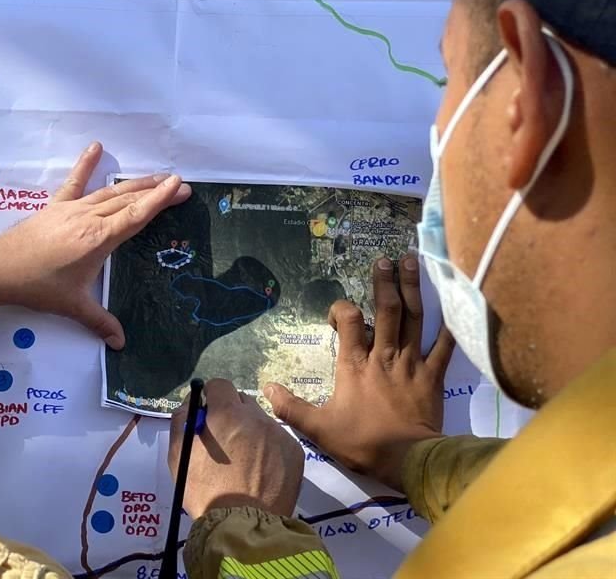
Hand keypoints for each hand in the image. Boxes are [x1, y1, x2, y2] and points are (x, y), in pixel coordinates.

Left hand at [0, 142, 190, 348]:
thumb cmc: (38, 286)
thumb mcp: (73, 305)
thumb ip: (100, 322)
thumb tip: (120, 343)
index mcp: (98, 239)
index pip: (137, 215)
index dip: (160, 200)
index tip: (179, 185)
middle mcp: (89, 218)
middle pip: (128, 200)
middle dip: (155, 190)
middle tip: (179, 184)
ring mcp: (72, 208)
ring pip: (110, 192)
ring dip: (134, 183)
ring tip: (156, 176)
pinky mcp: (56, 206)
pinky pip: (75, 182)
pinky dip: (86, 164)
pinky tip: (96, 147)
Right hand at [170, 379, 304, 519]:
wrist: (243, 525)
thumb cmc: (205, 490)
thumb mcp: (179, 454)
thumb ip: (183, 420)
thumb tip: (192, 404)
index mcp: (227, 413)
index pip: (220, 385)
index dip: (211, 397)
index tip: (208, 414)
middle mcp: (256, 416)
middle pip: (242, 402)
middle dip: (232, 414)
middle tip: (224, 441)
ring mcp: (279, 435)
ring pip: (261, 422)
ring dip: (251, 432)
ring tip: (244, 462)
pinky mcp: (295, 453)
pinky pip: (278, 441)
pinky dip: (268, 450)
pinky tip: (260, 472)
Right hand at [264, 254, 455, 490]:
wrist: (408, 460)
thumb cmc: (362, 442)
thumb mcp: (318, 428)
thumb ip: (291, 407)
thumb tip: (265, 388)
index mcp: (355, 365)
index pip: (349, 322)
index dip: (342, 308)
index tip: (339, 310)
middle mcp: (384, 355)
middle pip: (386, 310)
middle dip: (385, 282)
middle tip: (386, 260)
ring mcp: (412, 363)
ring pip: (414, 319)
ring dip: (413, 289)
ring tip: (412, 263)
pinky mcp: (434, 377)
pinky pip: (444, 347)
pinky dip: (449, 327)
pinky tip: (453, 307)